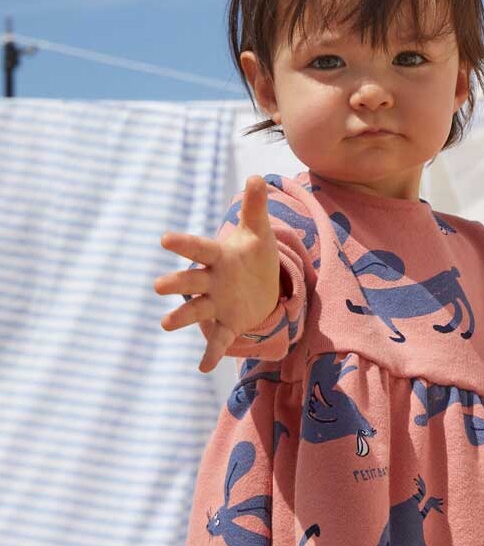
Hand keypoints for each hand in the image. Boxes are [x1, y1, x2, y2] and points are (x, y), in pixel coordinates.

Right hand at [154, 175, 279, 372]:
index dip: (184, 245)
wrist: (262, 283)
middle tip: (158, 286)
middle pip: (192, 282)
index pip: (200, 249)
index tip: (164, 240)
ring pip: (197, 311)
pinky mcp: (227, 323)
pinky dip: (211, 353)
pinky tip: (203, 368)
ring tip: (165, 324)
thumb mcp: (259, 232)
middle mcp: (211, 281)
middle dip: (177, 284)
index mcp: (218, 256)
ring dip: (182, 318)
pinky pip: (217, 339)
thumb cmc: (254, 254)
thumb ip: (255, 207)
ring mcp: (217, 303)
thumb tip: (258, 177)